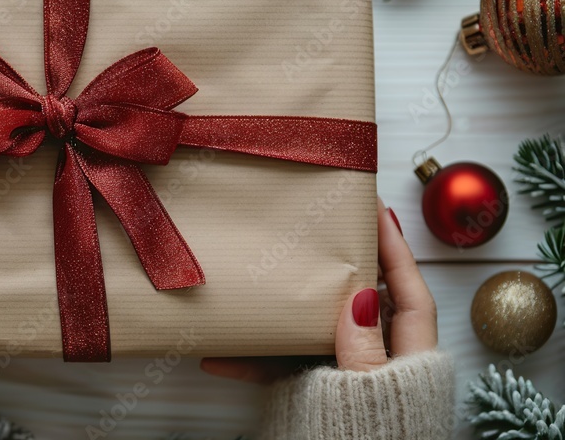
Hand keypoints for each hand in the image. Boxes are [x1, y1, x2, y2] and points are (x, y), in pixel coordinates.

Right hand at [200, 197, 437, 381]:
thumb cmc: (374, 436)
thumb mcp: (370, 393)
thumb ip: (363, 348)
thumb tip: (356, 296)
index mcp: (408, 356)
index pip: (407, 290)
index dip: (394, 248)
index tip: (374, 208)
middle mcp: (378, 360)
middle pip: (359, 300)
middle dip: (335, 264)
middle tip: (313, 228)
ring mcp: (343, 376)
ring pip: (314, 328)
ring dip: (282, 310)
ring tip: (258, 277)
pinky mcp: (313, 395)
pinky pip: (282, 367)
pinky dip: (254, 360)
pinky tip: (218, 354)